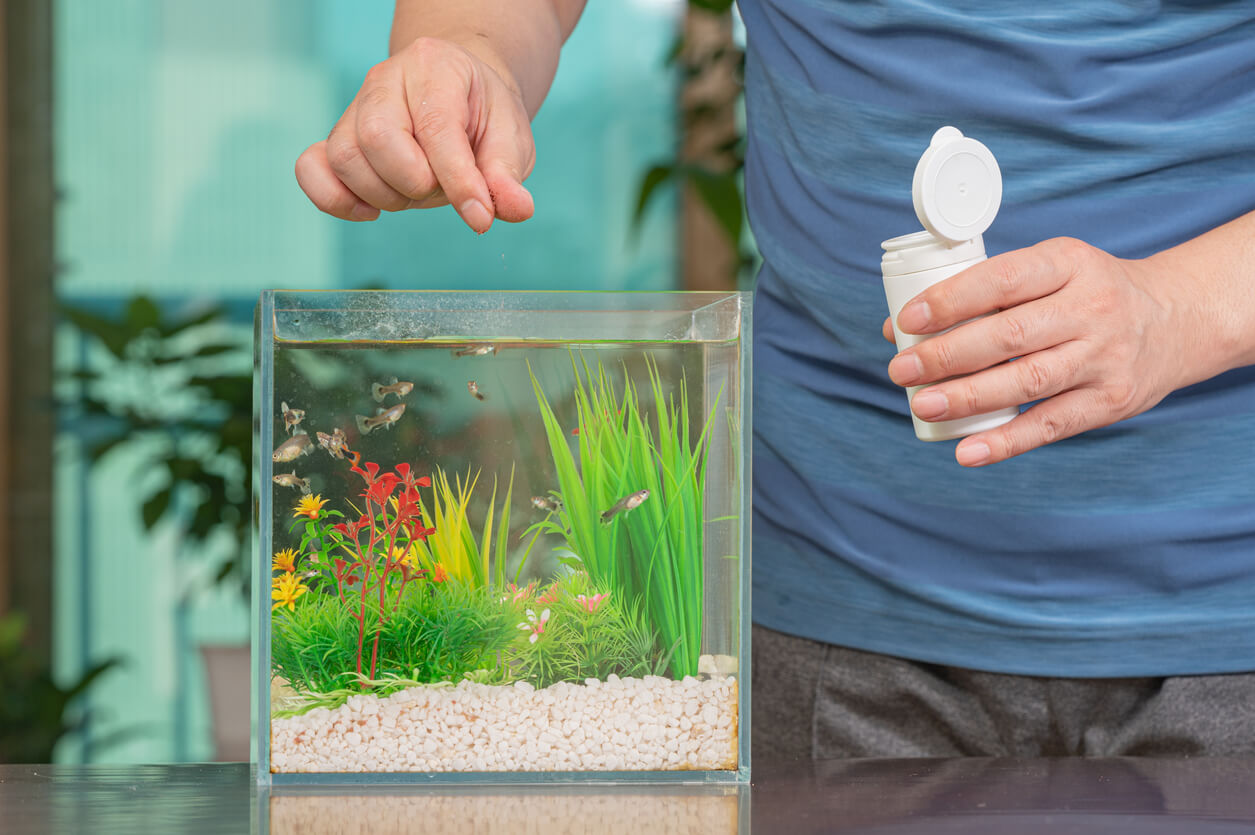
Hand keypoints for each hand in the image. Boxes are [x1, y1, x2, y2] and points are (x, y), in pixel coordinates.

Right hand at [295, 37, 535, 232]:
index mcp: (434, 67)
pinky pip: (311, 169)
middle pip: (376, 138)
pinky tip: (370, 211)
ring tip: (418, 190)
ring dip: (386, 195)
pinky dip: (335, 200)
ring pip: (345, 158)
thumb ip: (508, 174)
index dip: (458, 180)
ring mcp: (355, 110)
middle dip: (416, 183)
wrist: (459, 96)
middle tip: (442, 186)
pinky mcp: (337, 139)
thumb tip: (516, 209)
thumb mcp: (510, 139)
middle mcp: (385, 82)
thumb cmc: (483, 116)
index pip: (436, 128)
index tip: (480, 216)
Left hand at [881, 237, 1196, 466]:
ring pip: (1027, 381)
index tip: (907, 321)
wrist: (1176, 320)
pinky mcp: (1110, 401)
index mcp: (1068, 263)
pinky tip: (967, 450)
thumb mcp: (1049, 272)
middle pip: (1009, 335)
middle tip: (901, 370)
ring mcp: (1103, 356)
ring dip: (968, 397)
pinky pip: (1051, 424)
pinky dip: (1006, 441)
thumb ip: (982, 296)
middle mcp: (1091, 308)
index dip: (951, 301)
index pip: (1003, 280)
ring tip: (923, 405)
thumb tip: (896, 329)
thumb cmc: (1086, 294)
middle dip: (947, 355)